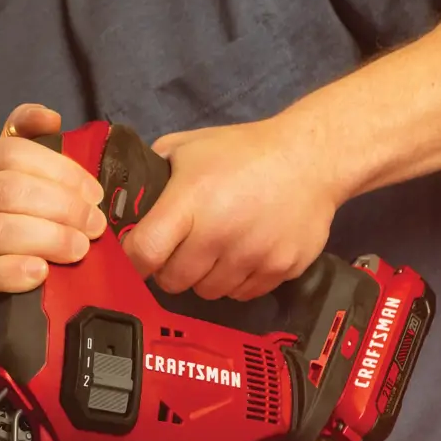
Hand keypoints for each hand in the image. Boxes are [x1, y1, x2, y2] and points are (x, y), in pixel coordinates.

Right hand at [0, 104, 105, 335]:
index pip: (12, 152)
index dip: (61, 171)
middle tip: (93, 227)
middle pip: (7, 190)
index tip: (94, 195)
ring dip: (47, 238)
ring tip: (78, 250)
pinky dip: (13, 271)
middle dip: (61, 207)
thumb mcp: (0, 185)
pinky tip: (40, 273)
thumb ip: (22, 145)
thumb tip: (49, 117)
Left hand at [123, 114, 343, 300]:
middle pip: (174, 281)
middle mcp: (220, 233)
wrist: (311, 159)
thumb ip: (155, 171)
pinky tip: (242, 253)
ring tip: (214, 250)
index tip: (136, 257)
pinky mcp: (279, 270)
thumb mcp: (189, 146)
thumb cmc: (247, 150)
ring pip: (208, 293)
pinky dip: (236, 281)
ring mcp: (252, 255)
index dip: (133, 260)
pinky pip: (243, 294)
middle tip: (179, 251)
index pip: (145, 252)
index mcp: (191, 201)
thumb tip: (129, 198)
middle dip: (169, 270)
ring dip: (204, 278)